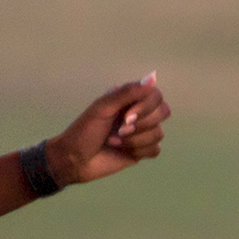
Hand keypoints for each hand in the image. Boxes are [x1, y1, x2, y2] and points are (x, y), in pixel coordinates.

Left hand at [46, 73, 170, 185]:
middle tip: (120, 130)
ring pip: (159, 133)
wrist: (74, 160)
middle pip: (164, 112)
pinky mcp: (141, 152)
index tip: (126, 116)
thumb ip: (127, 93)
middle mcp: (139, 114)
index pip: (156, 95)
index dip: (146, 106)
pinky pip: (155, 150)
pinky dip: (139, 151)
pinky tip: (122, 151)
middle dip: (142, 124)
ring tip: (115, 142)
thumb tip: (153, 78)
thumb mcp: (102, 108)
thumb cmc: (84, 131)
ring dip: (135, 140)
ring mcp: (141, 133)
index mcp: (130, 100)